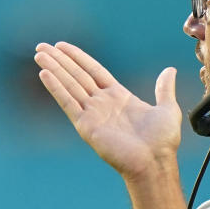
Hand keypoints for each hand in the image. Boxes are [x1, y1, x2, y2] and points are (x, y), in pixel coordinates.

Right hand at [34, 41, 180, 179]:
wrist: (154, 162)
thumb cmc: (162, 141)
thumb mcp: (167, 108)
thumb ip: (163, 88)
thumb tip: (170, 70)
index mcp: (118, 96)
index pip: (93, 70)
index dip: (78, 57)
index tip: (62, 46)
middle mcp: (102, 103)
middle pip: (76, 75)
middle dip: (59, 60)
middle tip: (42, 46)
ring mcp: (92, 114)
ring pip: (69, 85)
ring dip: (53, 68)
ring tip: (39, 54)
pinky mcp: (86, 125)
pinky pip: (68, 102)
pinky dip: (56, 88)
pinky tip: (45, 74)